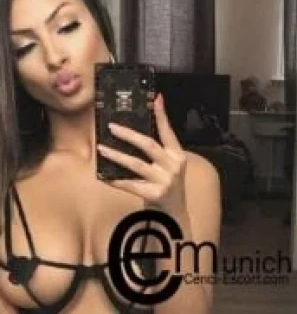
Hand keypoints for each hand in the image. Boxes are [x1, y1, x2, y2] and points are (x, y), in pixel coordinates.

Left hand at [97, 94, 187, 215]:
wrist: (174, 213)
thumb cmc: (166, 185)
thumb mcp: (168, 164)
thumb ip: (159, 147)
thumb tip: (140, 127)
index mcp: (178, 155)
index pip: (168, 132)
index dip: (161, 115)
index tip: (155, 99)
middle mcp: (173, 166)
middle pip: (148, 145)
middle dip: (128, 135)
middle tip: (112, 127)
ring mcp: (164, 181)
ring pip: (136, 164)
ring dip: (117, 155)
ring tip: (102, 149)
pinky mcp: (154, 195)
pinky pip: (130, 184)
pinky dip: (116, 180)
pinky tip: (104, 175)